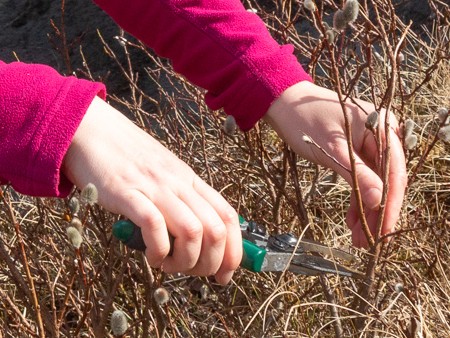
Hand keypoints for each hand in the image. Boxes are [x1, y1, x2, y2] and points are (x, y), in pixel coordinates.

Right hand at [62, 97, 241, 283]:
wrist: (94, 132)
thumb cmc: (129, 159)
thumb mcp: (165, 177)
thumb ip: (181, 202)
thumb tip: (196, 240)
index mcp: (191, 180)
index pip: (229, 216)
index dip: (234, 251)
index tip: (225, 275)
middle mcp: (179, 183)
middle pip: (216, 230)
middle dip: (211, 263)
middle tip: (192, 273)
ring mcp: (155, 187)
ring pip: (193, 231)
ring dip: (185, 261)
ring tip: (168, 265)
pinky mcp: (127, 192)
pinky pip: (154, 225)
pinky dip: (158, 250)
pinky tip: (151, 256)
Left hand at [264, 82, 406, 246]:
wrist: (284, 103)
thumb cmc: (304, 120)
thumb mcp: (332, 150)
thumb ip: (359, 175)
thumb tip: (381, 202)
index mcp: (383, 128)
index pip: (394, 174)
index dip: (390, 206)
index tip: (384, 233)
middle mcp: (383, 134)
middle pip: (387, 181)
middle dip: (378, 213)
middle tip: (369, 242)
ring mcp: (371, 142)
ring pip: (374, 183)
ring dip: (367, 210)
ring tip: (359, 239)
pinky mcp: (358, 150)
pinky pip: (362, 178)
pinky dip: (356, 198)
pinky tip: (352, 219)